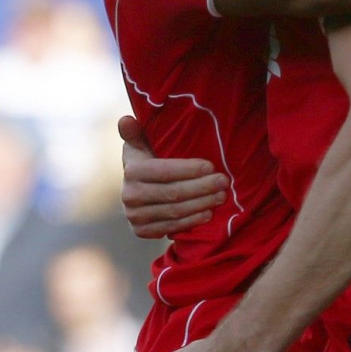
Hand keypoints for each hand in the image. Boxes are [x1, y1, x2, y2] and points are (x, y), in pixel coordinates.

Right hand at [119, 115, 228, 237]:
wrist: (137, 190)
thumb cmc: (147, 159)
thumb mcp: (141, 143)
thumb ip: (136, 131)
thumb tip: (125, 119)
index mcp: (131, 170)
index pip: (165, 171)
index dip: (190, 170)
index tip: (212, 166)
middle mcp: (129, 196)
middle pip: (173, 193)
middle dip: (202, 187)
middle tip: (224, 182)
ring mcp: (134, 216)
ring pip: (175, 211)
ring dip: (202, 204)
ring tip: (221, 196)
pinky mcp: (141, 232)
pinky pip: (172, 227)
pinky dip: (192, 221)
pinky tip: (208, 213)